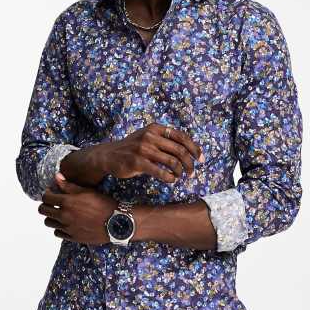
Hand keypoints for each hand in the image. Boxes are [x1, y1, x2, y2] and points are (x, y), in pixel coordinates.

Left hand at [38, 173, 117, 244]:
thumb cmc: (104, 204)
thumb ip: (69, 185)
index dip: (46, 193)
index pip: (45, 198)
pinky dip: (59, 227)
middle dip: (46, 204)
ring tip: (59, 213)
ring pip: (48, 222)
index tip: (51, 192)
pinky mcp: (73, 237)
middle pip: (43, 211)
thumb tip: (57, 177)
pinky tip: (67, 223)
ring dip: (51, 216)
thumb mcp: (87, 191)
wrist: (116, 222)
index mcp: (67, 202)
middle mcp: (64, 216)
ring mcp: (67, 228)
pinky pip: (58, 233)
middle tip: (53, 202)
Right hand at [62, 122, 204, 186]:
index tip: (201, 159)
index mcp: (156, 128)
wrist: (108, 155)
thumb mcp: (148, 137)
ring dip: (180, 172)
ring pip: (172, 161)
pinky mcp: (138, 162)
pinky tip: (171, 181)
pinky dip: (170, 178)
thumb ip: (165, 141)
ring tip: (179, 177)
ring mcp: (143, 149)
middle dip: (190, 163)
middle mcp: (150, 136)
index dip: (194, 148)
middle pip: (180, 150)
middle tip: (192, 173)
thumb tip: (190, 151)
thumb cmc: (133, 148)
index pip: (182, 137)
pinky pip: (160, 171)